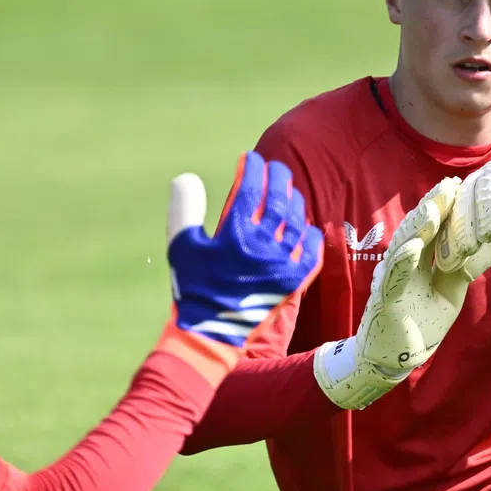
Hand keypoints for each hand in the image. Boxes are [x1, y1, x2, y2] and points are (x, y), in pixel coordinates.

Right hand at [164, 152, 323, 367]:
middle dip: (278, 178)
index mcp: (234, 233)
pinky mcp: (291, 282)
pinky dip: (310, 235)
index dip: (252, 168)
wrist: (210, 332)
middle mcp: (261, 245)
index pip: (250, 189)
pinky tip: (305, 227)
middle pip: (277, 200)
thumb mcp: (180, 245)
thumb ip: (184, 208)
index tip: (251, 157)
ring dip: (293, 202)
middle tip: (275, 167)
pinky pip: (310, 253)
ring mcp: (280, 264)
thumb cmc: (191, 287)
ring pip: (295, 222)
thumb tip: (187, 177)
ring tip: (289, 192)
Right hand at [313, 176, 475, 409]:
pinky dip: (404, 261)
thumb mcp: (447, 294)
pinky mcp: (385, 301)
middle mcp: (401, 266)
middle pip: (416, 231)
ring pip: (403, 248)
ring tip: (433, 207)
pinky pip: (394, 278)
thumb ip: (455, 269)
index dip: (443, 208)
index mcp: (417, 263)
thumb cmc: (419, 327)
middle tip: (449, 184)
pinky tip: (416, 245)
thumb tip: (472, 245)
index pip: (431, 230)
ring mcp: (390, 281)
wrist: (394, 360)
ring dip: (418, 228)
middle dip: (432, 207)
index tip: (459, 186)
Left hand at [435, 152, 490, 280]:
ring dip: (487, 210)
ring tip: (487, 235)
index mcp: (477, 191)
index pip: (457, 213)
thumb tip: (460, 276)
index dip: (450, 237)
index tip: (446, 263)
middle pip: (469, 198)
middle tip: (464, 251)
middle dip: (465, 225)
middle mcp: (490, 175)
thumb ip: (484, 253)